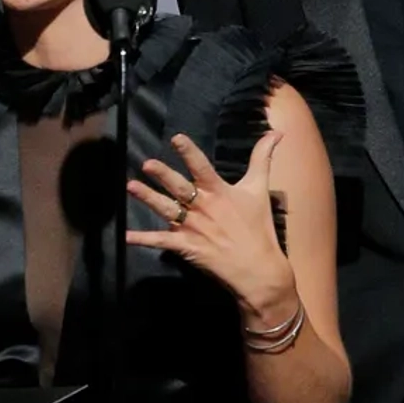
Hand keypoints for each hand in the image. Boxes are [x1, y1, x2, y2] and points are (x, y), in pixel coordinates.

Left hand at [125, 131, 298, 328]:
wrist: (259, 269)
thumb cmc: (259, 228)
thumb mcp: (260, 189)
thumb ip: (263, 158)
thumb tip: (276, 133)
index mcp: (219, 192)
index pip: (202, 167)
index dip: (189, 152)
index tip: (176, 139)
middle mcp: (203, 207)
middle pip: (180, 187)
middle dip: (163, 175)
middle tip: (147, 164)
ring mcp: (193, 228)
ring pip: (167, 210)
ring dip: (149, 198)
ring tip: (131, 186)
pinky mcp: (187, 247)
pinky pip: (162, 242)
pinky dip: (144, 240)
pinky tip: (127, 237)